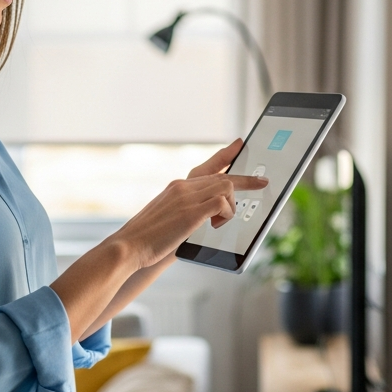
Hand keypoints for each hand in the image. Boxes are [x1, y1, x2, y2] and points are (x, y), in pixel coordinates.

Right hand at [110, 139, 265, 268]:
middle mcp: (182, 186)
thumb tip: (209, 216)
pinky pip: (222, 204)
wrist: (128, 247)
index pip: (207, 166)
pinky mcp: (191, 212)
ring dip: (231, 207)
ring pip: (226, 187)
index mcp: (176, 187)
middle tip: (262, 182)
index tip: (239, 144)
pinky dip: (225, 215)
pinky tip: (215, 226)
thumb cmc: (146, 239)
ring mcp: (187, 197)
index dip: (225, 155)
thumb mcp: (168, 219)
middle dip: (246, 180)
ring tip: (219, 224)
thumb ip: (186, 211)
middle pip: (223, 176)